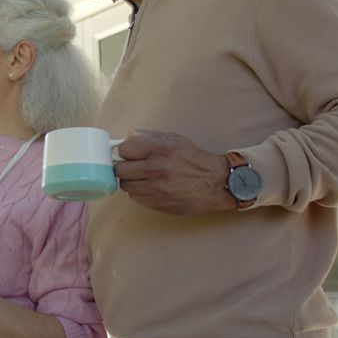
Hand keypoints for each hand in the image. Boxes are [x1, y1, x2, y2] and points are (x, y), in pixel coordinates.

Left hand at [114, 130, 234, 214]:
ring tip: (144, 178)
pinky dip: (140, 193)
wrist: (216, 183)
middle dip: (125, 167)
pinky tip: (151, 188)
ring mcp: (155, 188)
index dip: (125, 151)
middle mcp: (155, 169)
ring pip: (126, 186)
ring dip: (132, 181)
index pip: (124, 149)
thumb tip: (129, 135)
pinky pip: (136, 198)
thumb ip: (149, 136)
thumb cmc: (195, 160)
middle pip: (120, 169)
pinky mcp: (157, 203)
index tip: (130, 153)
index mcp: (159, 150)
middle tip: (134, 167)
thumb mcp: (175, 140)